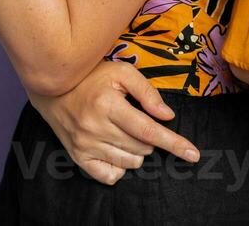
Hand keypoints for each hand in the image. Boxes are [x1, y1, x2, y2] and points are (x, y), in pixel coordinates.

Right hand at [27, 60, 199, 185]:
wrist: (54, 88)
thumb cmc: (93, 77)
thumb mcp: (122, 72)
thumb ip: (147, 92)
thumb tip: (167, 116)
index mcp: (108, 105)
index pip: (149, 130)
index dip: (174, 143)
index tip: (193, 154)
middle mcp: (95, 128)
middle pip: (141, 147)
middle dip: (150, 139)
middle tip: (137, 121)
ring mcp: (85, 145)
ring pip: (129, 162)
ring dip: (137, 152)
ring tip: (126, 132)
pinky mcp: (77, 157)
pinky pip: (109, 176)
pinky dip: (120, 167)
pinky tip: (116, 149)